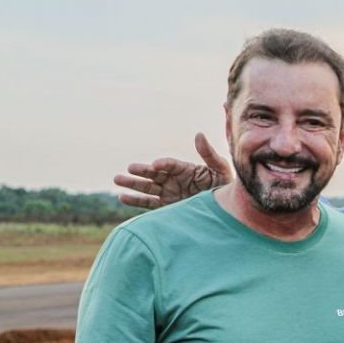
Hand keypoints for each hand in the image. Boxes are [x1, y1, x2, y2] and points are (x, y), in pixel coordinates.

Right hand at [114, 133, 232, 209]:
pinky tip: (122, 198)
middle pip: (154, 174)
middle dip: (141, 172)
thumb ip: (209, 154)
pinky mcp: (167, 207)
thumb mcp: (220, 168)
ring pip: (147, 188)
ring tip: (117, 180)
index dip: (163, 164)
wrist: (226, 208)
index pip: (170, 165)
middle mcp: (173, 180)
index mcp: (184, 169)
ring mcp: (169, 193)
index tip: (156, 165)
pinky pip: (149, 204)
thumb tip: (199, 134)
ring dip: (132, 184)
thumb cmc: (224, 185)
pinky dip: (136, 201)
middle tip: (128, 169)